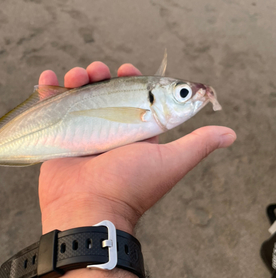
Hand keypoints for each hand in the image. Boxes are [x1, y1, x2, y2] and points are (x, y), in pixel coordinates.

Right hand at [38, 62, 235, 234]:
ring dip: (76, 79)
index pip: (134, 96)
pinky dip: (48, 90)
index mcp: (134, 132)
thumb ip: (197, 145)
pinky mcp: (59, 137)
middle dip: (100, 75)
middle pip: (104, 92)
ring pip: (79, 96)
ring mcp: (82, 133)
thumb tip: (230, 133)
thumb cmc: (129, 185)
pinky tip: (47, 77)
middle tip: (96, 71)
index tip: (127, 69)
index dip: (131, 79)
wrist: (87, 208)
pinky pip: (52, 108)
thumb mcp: (169, 161)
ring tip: (75, 76)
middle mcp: (109, 131)